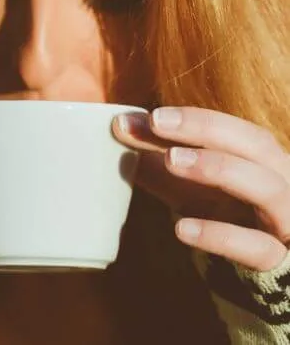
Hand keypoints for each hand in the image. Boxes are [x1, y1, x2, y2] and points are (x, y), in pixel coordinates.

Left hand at [114, 107, 289, 270]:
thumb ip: (156, 156)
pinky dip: (220, 236)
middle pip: (257, 145)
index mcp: (264, 161)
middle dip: (207, 129)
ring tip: (171, 159)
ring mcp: (285, 222)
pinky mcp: (279, 263)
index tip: (151, 116)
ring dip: (219, 168)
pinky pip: (257, 248)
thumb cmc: (220, 216)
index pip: (235, 130)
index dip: (196, 119)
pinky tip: (181, 228)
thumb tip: (119, 124)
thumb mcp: (187, 185)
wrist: (253, 276)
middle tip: (156, 122)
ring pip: (268, 189)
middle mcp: (283, 184)